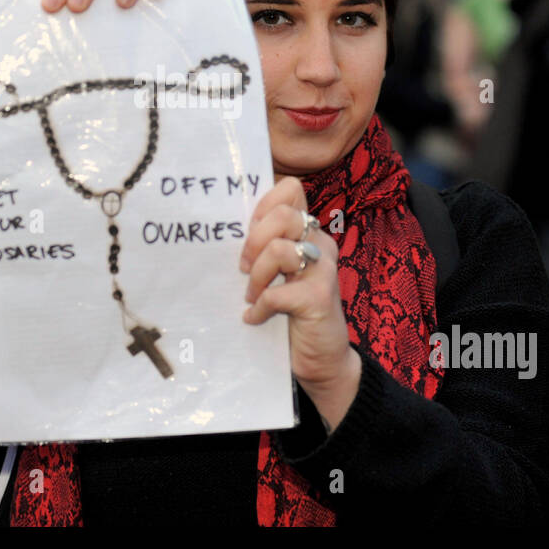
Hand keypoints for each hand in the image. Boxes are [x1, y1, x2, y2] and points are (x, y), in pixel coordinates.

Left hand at [239, 176, 361, 430]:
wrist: (321, 358)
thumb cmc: (291, 313)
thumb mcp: (278, 273)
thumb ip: (264, 247)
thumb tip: (225, 227)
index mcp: (309, 232)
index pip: (291, 189)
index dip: (263, 205)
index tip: (248, 233)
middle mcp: (321, 244)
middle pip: (283, 215)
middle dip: (254, 241)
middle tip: (244, 268)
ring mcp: (323, 270)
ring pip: (279, 250)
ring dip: (256, 277)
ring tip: (251, 295)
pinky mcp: (319, 298)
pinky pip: (277, 293)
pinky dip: (260, 308)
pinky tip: (255, 318)